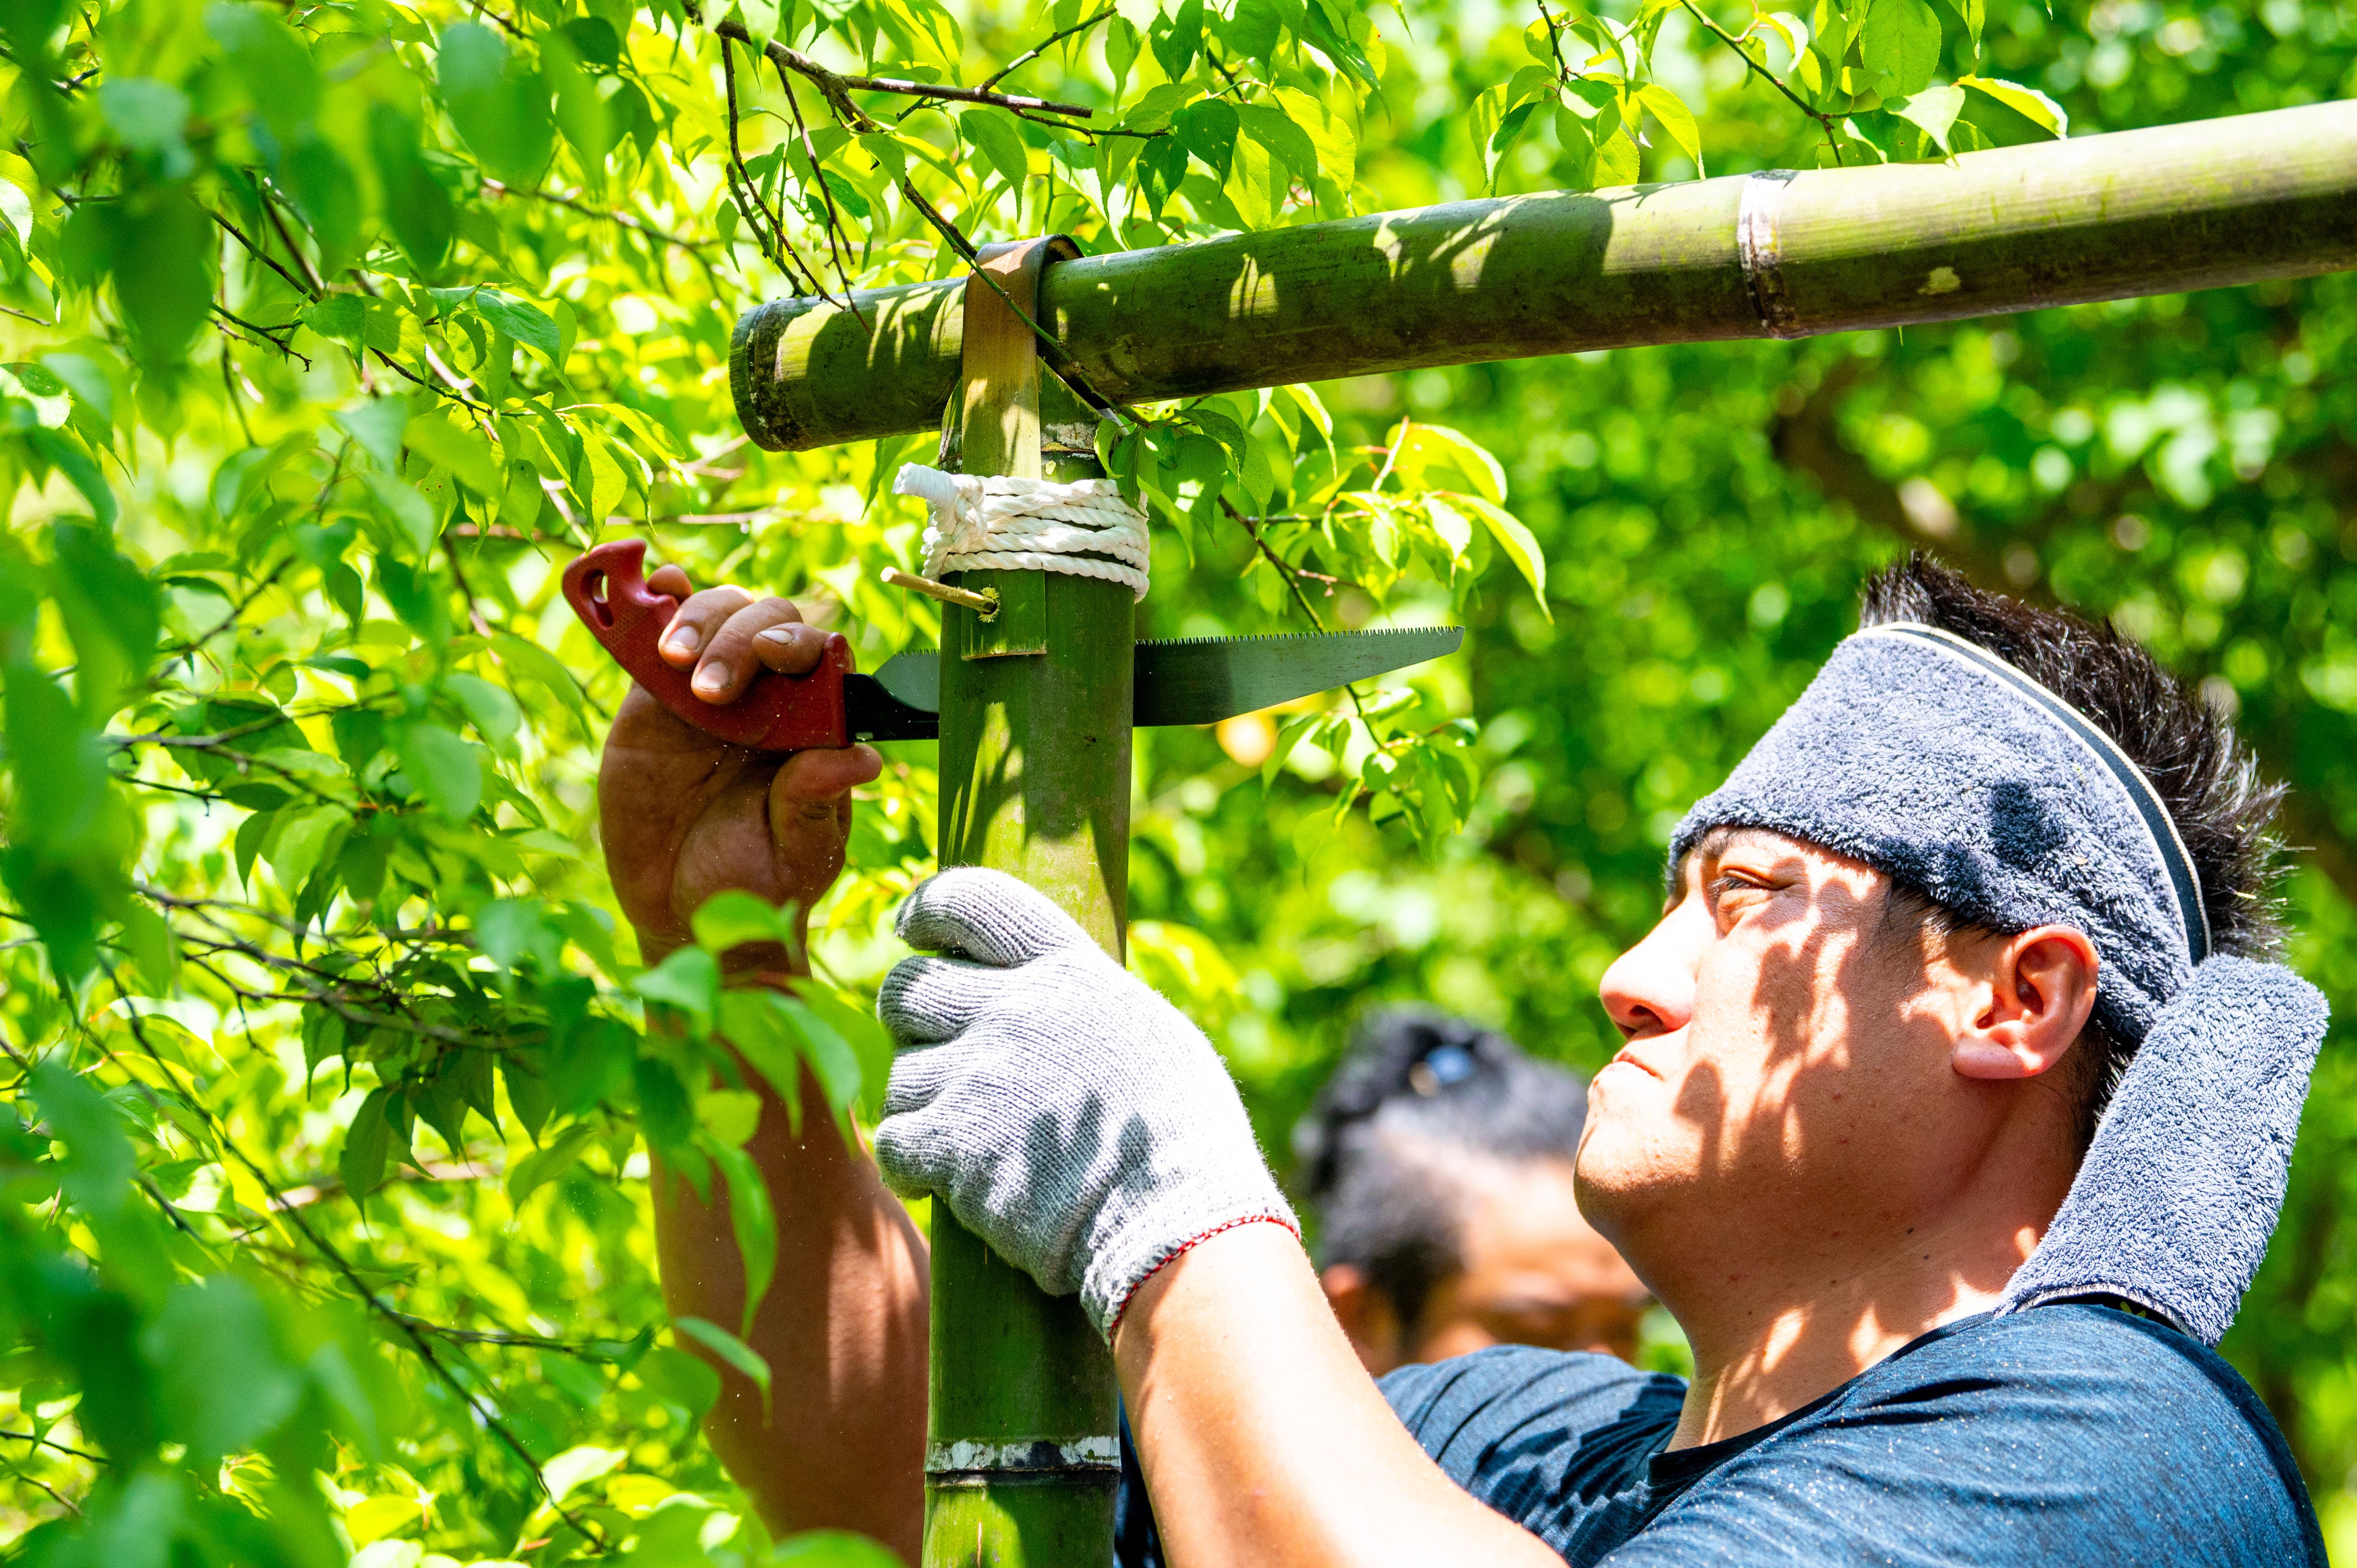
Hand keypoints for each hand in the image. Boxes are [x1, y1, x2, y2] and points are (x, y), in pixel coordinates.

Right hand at [597, 562, 881, 969]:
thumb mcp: (793, 854)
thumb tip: (862, 759)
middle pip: (769, 625)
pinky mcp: (656, 698)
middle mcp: (771, 698)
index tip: (773, 655)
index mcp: (817, 727)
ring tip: (674, 660)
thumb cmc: (754, 882)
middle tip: (710, 686)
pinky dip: (661, 601)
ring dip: (700, 619)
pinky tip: (657, 588)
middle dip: (741, 637)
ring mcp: (712, 691)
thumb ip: (815, 803)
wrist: (681, 908)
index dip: (801, 644)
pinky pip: (660, 636)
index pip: (822, 660)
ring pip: (720, 616)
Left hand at [875, 868, 1296, 1336]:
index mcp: (1068, 971)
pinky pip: (893, 1141)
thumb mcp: (1151, 1035)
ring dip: (921, 1104)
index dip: (929, 907)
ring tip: (965, 1136)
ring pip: (899, 1073)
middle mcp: (1014, 1009)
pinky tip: (938, 1181)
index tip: (912, 927)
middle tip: (939, 1054)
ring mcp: (978, 1076)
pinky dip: (909, 1164)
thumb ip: (1085, 1004)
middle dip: (911, 1019)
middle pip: (908, 986)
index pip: (973, 901)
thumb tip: (1048, 995)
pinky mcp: (951, 1147)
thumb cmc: (1184, 1137)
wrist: (1176, 1219)